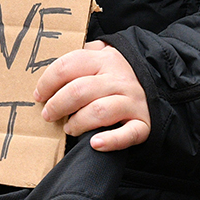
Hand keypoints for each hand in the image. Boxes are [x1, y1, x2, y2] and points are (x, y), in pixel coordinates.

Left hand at [33, 41, 151, 150]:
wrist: (161, 83)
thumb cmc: (118, 73)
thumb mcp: (102, 55)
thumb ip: (81, 54)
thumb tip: (48, 60)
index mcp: (104, 60)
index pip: (69, 66)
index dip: (48, 82)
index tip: (39, 95)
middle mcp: (119, 79)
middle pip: (79, 90)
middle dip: (57, 105)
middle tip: (48, 115)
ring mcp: (133, 101)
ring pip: (99, 111)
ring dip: (78, 122)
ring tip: (69, 128)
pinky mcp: (144, 123)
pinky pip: (127, 134)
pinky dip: (110, 141)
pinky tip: (94, 144)